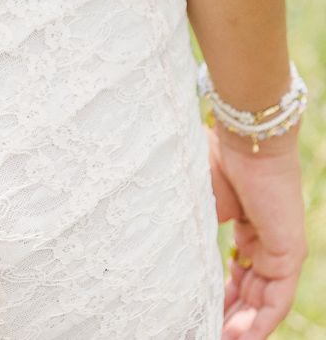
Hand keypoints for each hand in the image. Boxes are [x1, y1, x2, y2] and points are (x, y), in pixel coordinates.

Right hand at [206, 123, 307, 338]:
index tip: (198, 315)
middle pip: (250, 293)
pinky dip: (260, 323)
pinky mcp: (289, 254)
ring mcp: (280, 249)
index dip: (219, 297)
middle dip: (228, 317)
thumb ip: (194, 233)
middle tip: (206, 333)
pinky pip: (277, 300)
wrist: (244, 138)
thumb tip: (169, 257)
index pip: (237, 274)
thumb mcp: (199, 204)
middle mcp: (266, 242)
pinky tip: (241, 338)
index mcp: (246, 227)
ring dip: (242, 327)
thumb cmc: (216, 158)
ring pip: (263, 302)